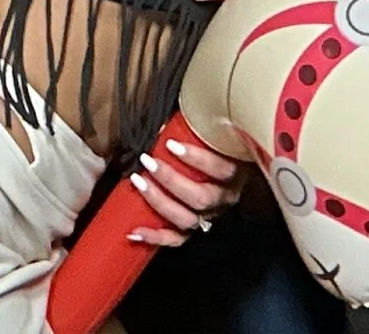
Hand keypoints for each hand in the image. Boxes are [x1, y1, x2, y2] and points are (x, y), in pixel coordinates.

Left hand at [127, 138, 244, 247]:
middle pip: (201, 198)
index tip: (170, 144)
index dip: (197, 159)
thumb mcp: (210, 137)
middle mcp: (224, 199)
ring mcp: (209, 217)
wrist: (217, 174)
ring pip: (188, 220)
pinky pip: (177, 240)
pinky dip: (155, 237)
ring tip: (138, 181)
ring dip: (159, 202)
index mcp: (234, 174)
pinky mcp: (195, 231)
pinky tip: (135, 232)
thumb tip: (160, 129)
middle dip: (171, 180)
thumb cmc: (211, 148)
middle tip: (147, 161)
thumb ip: (192, 130)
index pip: (222, 170)